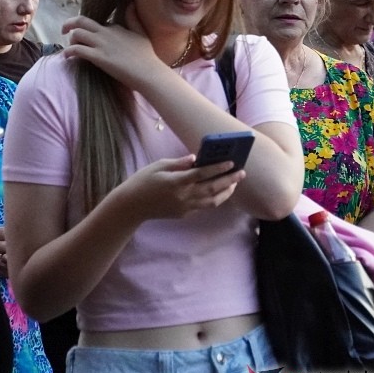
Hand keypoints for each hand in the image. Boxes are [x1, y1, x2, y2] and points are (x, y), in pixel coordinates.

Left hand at [62, 9, 164, 88]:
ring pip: (76, 34)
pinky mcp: (98, 57)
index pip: (95, 22)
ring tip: (70, 48)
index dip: (87, 28)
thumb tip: (131, 3)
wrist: (149, 73)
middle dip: (69, 24)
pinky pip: (77, 50)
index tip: (85, 35)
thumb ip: (134, 19)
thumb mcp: (141, 33)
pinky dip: (68, 52)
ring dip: (70, 40)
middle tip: (64, 31)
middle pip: (81, 21)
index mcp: (115, 27)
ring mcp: (102, 44)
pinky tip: (67, 57)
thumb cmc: (147, 57)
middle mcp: (106, 32)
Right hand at [110, 155, 243, 221]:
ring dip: (226, 192)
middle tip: (242, 172)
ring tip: (234, 183)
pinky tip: (220, 191)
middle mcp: (183, 196)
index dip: (218, 168)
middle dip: (229, 180)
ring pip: (212, 201)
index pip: (202, 174)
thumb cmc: (143, 181)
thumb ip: (179, 163)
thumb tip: (195, 158)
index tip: (231, 162)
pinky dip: (214, 199)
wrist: (132, 206)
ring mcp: (184, 207)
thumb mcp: (158, 166)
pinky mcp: (183, 214)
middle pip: (212, 188)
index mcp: (176, 182)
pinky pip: (203, 206)